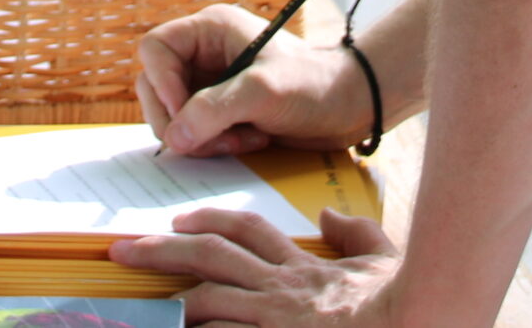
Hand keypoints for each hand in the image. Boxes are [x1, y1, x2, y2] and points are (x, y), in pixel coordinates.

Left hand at [113, 206, 403, 325]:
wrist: (409, 320)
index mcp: (302, 267)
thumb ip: (357, 235)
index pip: (248, 232)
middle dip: (161, 250)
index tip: (180, 221)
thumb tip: (330, 214)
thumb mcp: (385, 261)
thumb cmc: (402, 303)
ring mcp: (274, 320)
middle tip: (122, 249)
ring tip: (138, 304)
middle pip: (210, 256)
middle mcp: (280, 288)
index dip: (210, 220)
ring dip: (170, 303)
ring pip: (207, 301)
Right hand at [139, 3, 373, 156]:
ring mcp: (210, 83)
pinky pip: (194, 132)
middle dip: (181, 120)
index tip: (184, 113)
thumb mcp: (263, 92)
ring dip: (200, 137)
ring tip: (240, 140)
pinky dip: (213, 145)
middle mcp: (205, 53)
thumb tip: (174, 137)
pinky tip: (248, 141)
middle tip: (214, 140)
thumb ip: (214, 111)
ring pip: (173, 115)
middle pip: (156, 87)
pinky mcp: (220, 111)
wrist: (350, 107)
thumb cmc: (314, 84)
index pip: (155, 49)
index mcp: (211, 29)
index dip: (161, 83)